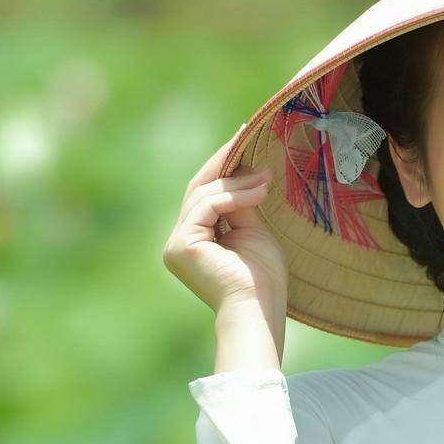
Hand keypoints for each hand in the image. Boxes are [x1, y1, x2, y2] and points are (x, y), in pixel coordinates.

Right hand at [163, 129, 287, 322]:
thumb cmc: (263, 279)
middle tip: (247, 134)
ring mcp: (176, 244)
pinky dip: (234, 195)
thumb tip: (244, 173)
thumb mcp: (253, 230)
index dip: (223, 165)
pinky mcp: (182, 246)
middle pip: (199, 189)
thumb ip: (241, 204)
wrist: (260, 309)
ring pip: (204, 194)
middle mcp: (179, 241)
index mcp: (195, 240)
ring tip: (266, 177)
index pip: (206, 194)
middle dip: (224, 161)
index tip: (244, 137)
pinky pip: (207, 206)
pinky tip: (259, 192)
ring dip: (237, 181)